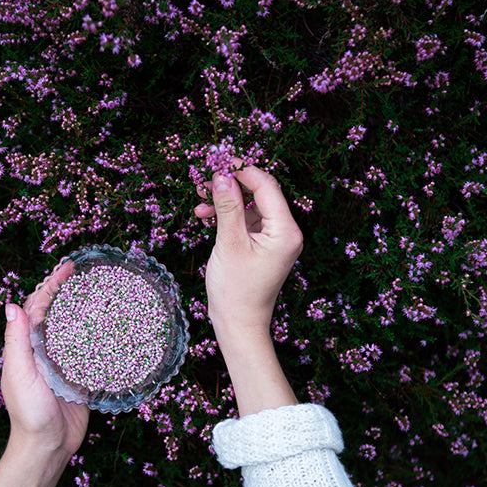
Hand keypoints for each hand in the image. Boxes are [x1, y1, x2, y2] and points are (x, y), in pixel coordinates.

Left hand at [0, 260, 89, 486]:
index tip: (68, 268)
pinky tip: (112, 327)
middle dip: (69, 292)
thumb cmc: (29, 413)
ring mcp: (62, 363)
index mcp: (27, 346)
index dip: (51, 285)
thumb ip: (17, 341)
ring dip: (85, 310)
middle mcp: (44, 351)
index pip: (38, 306)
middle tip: (88, 274)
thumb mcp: (19, 374)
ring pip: (74, 329)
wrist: (46, 447)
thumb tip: (12, 305)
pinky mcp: (80, 377)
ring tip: (103, 293)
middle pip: (57, 313)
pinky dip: (98, 336)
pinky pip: (90, 351)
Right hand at [195, 158, 302, 339]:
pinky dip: (228, 216)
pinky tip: (206, 215)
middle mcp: (286, 232)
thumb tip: (221, 175)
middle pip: (260, 192)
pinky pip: (246, 221)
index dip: (242, 170)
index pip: (266, 186)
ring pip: (250, 205)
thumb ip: (227, 206)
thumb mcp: (229, 243)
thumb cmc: (236, 291)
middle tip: (205, 178)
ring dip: (226, 200)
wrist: (238, 325)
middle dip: (232, 183)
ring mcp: (275, 239)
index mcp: (286, 231)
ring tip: (200, 201)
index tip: (217, 162)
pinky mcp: (263, 246)